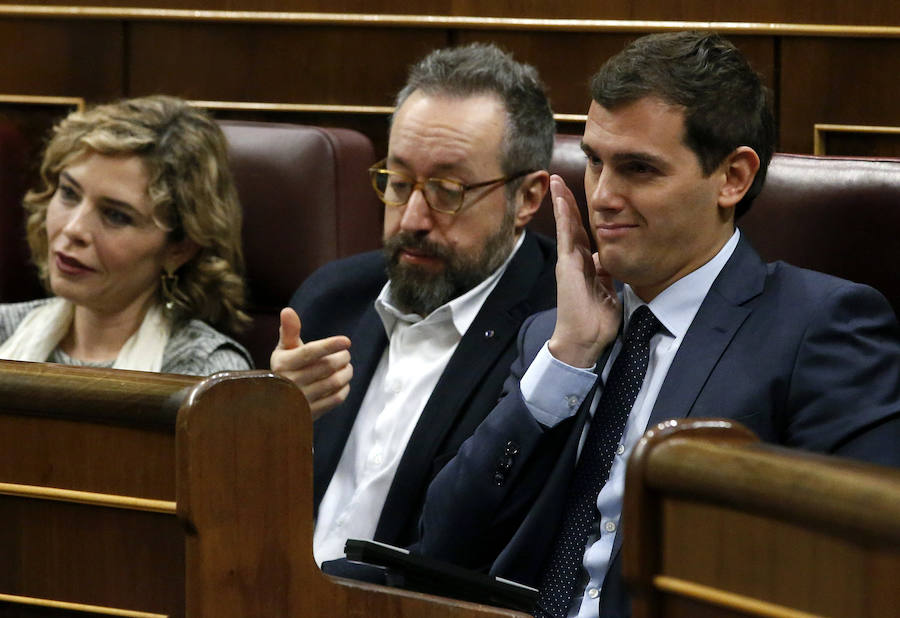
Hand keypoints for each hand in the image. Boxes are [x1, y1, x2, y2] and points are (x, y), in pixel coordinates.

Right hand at [270, 307, 352, 419]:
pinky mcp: (310, 414)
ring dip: (346, 372)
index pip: (309, 352)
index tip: (346, 341)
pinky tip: (343, 383)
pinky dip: (344, 389)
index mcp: (282, 364)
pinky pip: (335, 400)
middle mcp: (289, 383)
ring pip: (333, 383)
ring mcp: (300, 400)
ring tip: (347, 367)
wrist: (276, 402)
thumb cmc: (284, 368)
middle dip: (342, 358)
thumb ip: (289, 330)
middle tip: (345, 354)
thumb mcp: (284, 350)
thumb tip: (288, 310)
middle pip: (326, 367)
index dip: (329, 345)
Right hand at [547, 175, 621, 366]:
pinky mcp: (567, 265)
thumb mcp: (608, 292)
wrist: (583, 340)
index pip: (582, 234)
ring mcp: (569, 262)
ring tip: (556, 181)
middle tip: (559, 179)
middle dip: (566, 201)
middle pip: (571, 224)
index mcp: (586, 266)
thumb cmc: (596, 322)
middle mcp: (575, 260)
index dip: (579, 215)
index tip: (576, 197)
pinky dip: (563, 216)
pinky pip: (566, 236)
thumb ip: (607, 275)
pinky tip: (561, 199)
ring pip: (566, 225)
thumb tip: (609, 261)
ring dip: (561, 202)